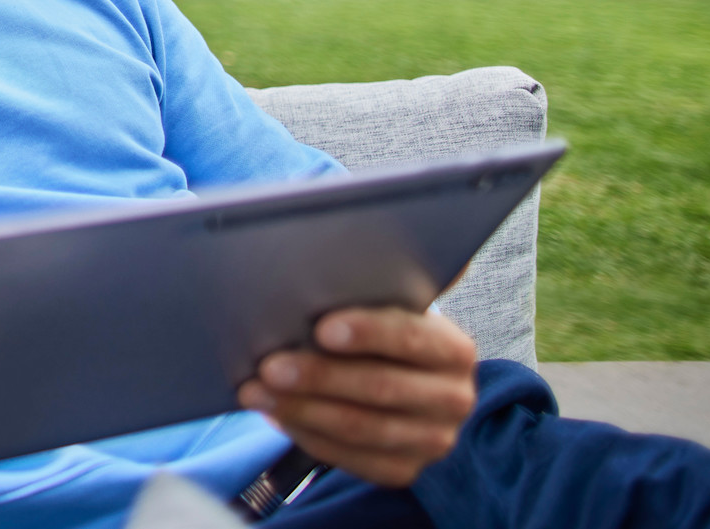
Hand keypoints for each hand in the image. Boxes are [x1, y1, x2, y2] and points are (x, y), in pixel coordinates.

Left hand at [236, 307, 476, 487]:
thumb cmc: (377, 332)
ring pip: (361, 428)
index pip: (412, 338)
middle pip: (381, 388)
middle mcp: (454, 398)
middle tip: (268, 366)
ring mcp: (433, 440)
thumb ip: (379, 284)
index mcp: (453, 349)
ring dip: (301, 410)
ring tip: (255, 393)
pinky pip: (351, 458)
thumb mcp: (386, 306)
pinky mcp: (405, 469)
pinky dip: (308, 435)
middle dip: (319, 377)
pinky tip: (276, 416)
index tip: (320, 328)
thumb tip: (356, 240)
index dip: (367, 332)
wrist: (397, 379)